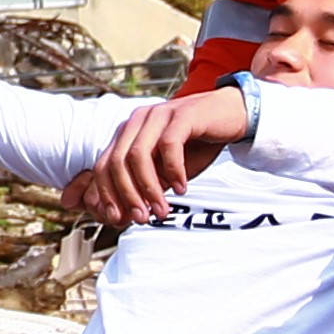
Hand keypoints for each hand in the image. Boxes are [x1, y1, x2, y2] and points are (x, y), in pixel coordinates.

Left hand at [75, 86, 250, 223]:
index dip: (108, 195)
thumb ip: (144, 188)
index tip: (119, 219)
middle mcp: (137, 121)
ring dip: (149, 188)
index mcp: (127, 133)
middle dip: (127, 196)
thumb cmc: (195, 145)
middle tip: (143, 218)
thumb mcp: (164, 172)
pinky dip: (173, 170)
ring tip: (162, 209)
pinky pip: (169, 145)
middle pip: (116, 162)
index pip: (103, 166)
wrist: (229, 116)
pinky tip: (182, 187)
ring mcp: (158, 115)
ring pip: (138, 155)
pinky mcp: (182, 114)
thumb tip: (122, 217)